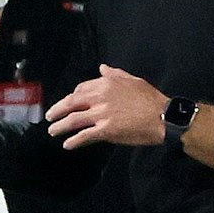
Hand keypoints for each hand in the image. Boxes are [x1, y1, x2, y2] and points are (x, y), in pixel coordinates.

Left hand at [46, 66, 165, 149]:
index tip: (68, 103)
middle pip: (71, 103)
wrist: (164, 117)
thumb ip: (115, 74)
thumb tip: (102, 68)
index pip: (80, 89)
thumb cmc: (151, 99)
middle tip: (49, 117)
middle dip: (57, 110)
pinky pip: (84, 136)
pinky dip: (74, 141)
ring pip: (74, 120)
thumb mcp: (133, 80)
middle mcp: (100, 97)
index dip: (71, 97)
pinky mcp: (106, 130)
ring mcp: (101, 114)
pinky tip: (68, 145)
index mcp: (106, 84)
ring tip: (53, 131)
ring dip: (60, 126)